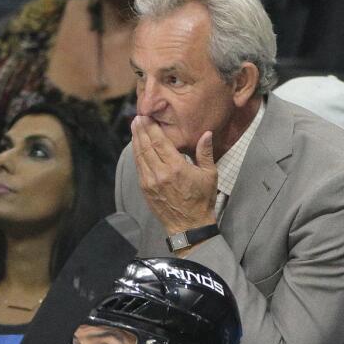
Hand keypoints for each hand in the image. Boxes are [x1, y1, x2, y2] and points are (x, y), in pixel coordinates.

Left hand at [132, 116, 217, 234]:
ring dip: (136, 140)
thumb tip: (206, 133)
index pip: (159, 142)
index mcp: (176, 168)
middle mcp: (160, 174)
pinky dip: (137, 154)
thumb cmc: (202, 200)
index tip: (147, 116)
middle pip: (146, 146)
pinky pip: (139, 167)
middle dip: (141, 130)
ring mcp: (150, 182)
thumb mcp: (209, 175)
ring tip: (134, 127)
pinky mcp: (145, 190)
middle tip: (137, 117)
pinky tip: (136, 146)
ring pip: (140, 156)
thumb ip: (205, 153)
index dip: (151, 128)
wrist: (189, 226)